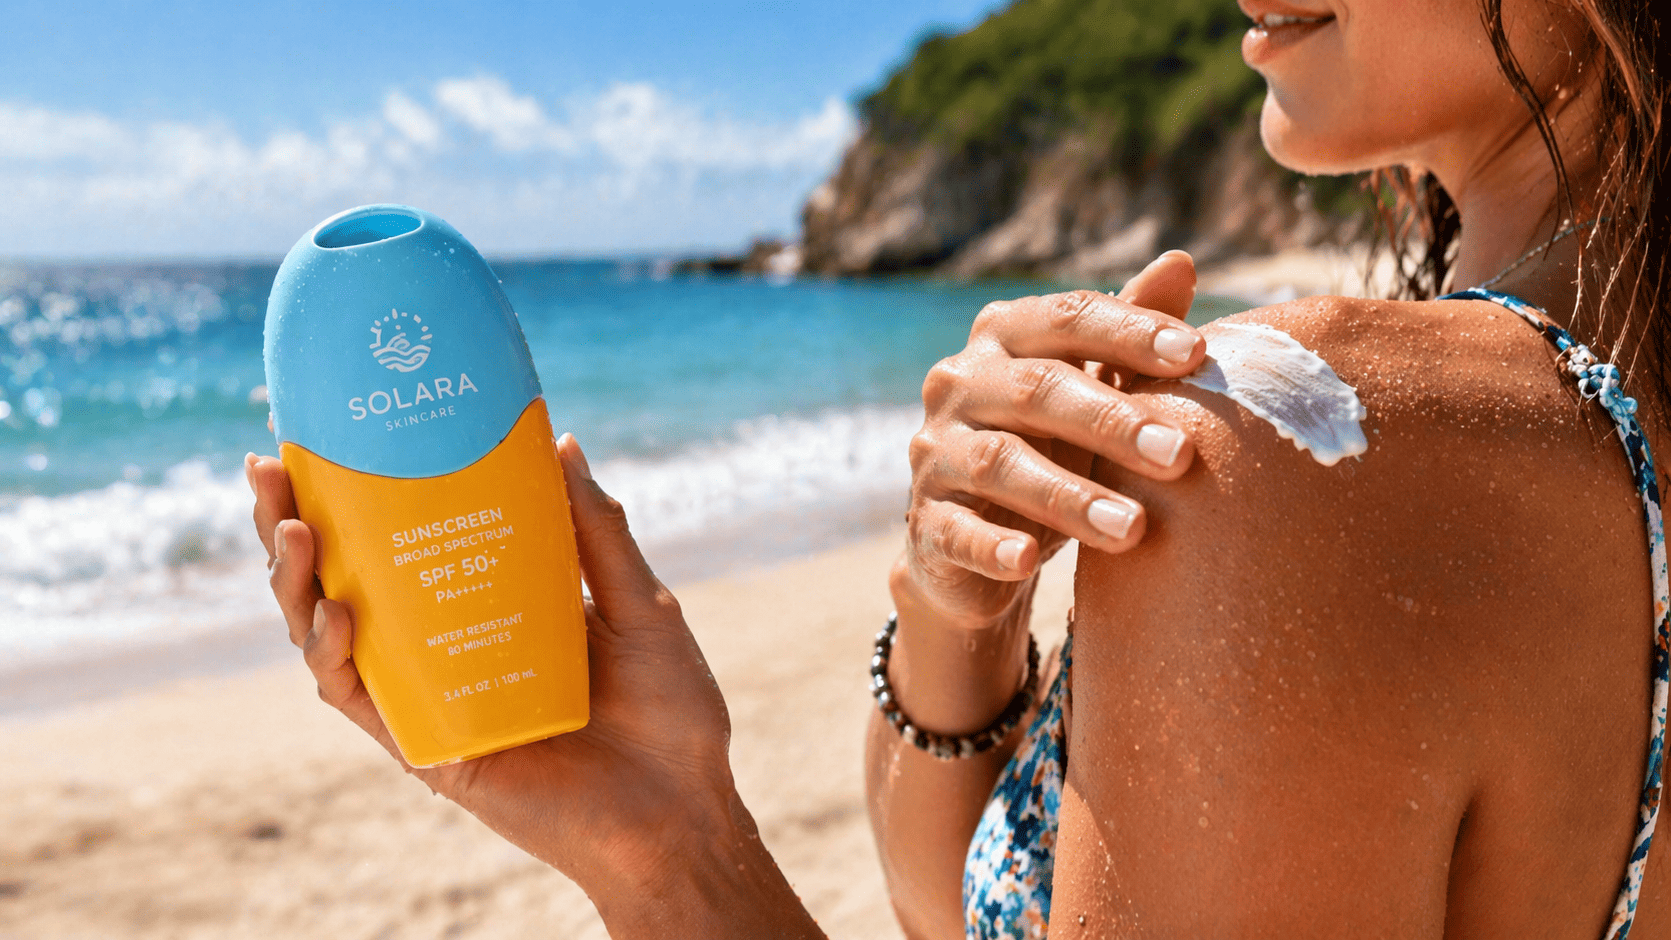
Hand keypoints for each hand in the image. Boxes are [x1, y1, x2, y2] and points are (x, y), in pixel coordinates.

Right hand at [246, 436, 736, 894]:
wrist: (683, 808)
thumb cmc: (669, 711)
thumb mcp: (637, 602)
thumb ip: (596, 530)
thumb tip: (559, 439)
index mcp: (487, 604)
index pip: (403, 540)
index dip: (351, 494)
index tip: (316, 435)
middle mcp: (445, 648)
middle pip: (344, 581)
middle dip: (292, 525)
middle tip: (267, 471)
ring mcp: (431, 697)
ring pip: (330, 638)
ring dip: (295, 583)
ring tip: (293, 527)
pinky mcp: (428, 749)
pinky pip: (362, 700)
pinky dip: (337, 656)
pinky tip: (338, 609)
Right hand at [902, 250, 1201, 625]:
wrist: (977, 541)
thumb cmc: (1050, 447)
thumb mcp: (1093, 389)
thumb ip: (1128, 333)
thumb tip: (1181, 262)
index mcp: (1002, 337)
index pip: (1066, 319)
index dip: (1129, 331)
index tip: (1198, 355)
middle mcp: (959, 383)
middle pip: (1035, 389)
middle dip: (1112, 421)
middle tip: (1181, 456)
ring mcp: (935, 452)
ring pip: (1000, 463)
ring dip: (1068, 495)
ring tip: (1133, 529)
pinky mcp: (925, 521)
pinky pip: (955, 531)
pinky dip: (990, 546)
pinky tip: (1027, 564)